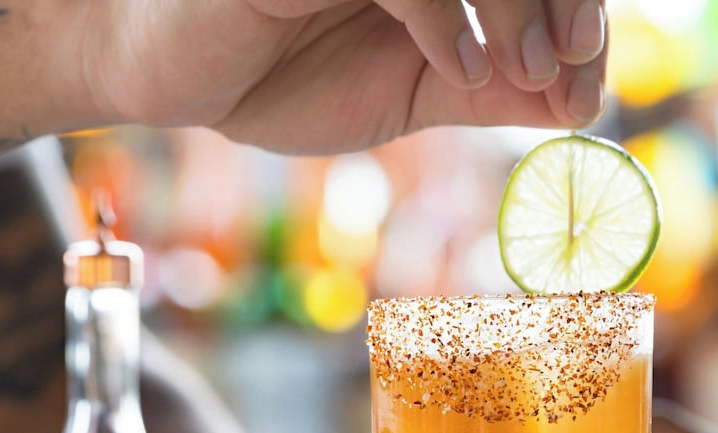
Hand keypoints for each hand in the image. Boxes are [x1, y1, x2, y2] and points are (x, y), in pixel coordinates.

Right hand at [81, 0, 606, 153]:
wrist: (167, 81)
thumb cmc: (272, 80)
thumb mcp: (402, 97)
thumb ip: (484, 91)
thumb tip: (579, 104)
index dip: (573, 7)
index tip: (583, 80)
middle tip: (573, 69)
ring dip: (520, 2)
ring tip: (532, 74)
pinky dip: (442, 14)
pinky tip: (458, 68)